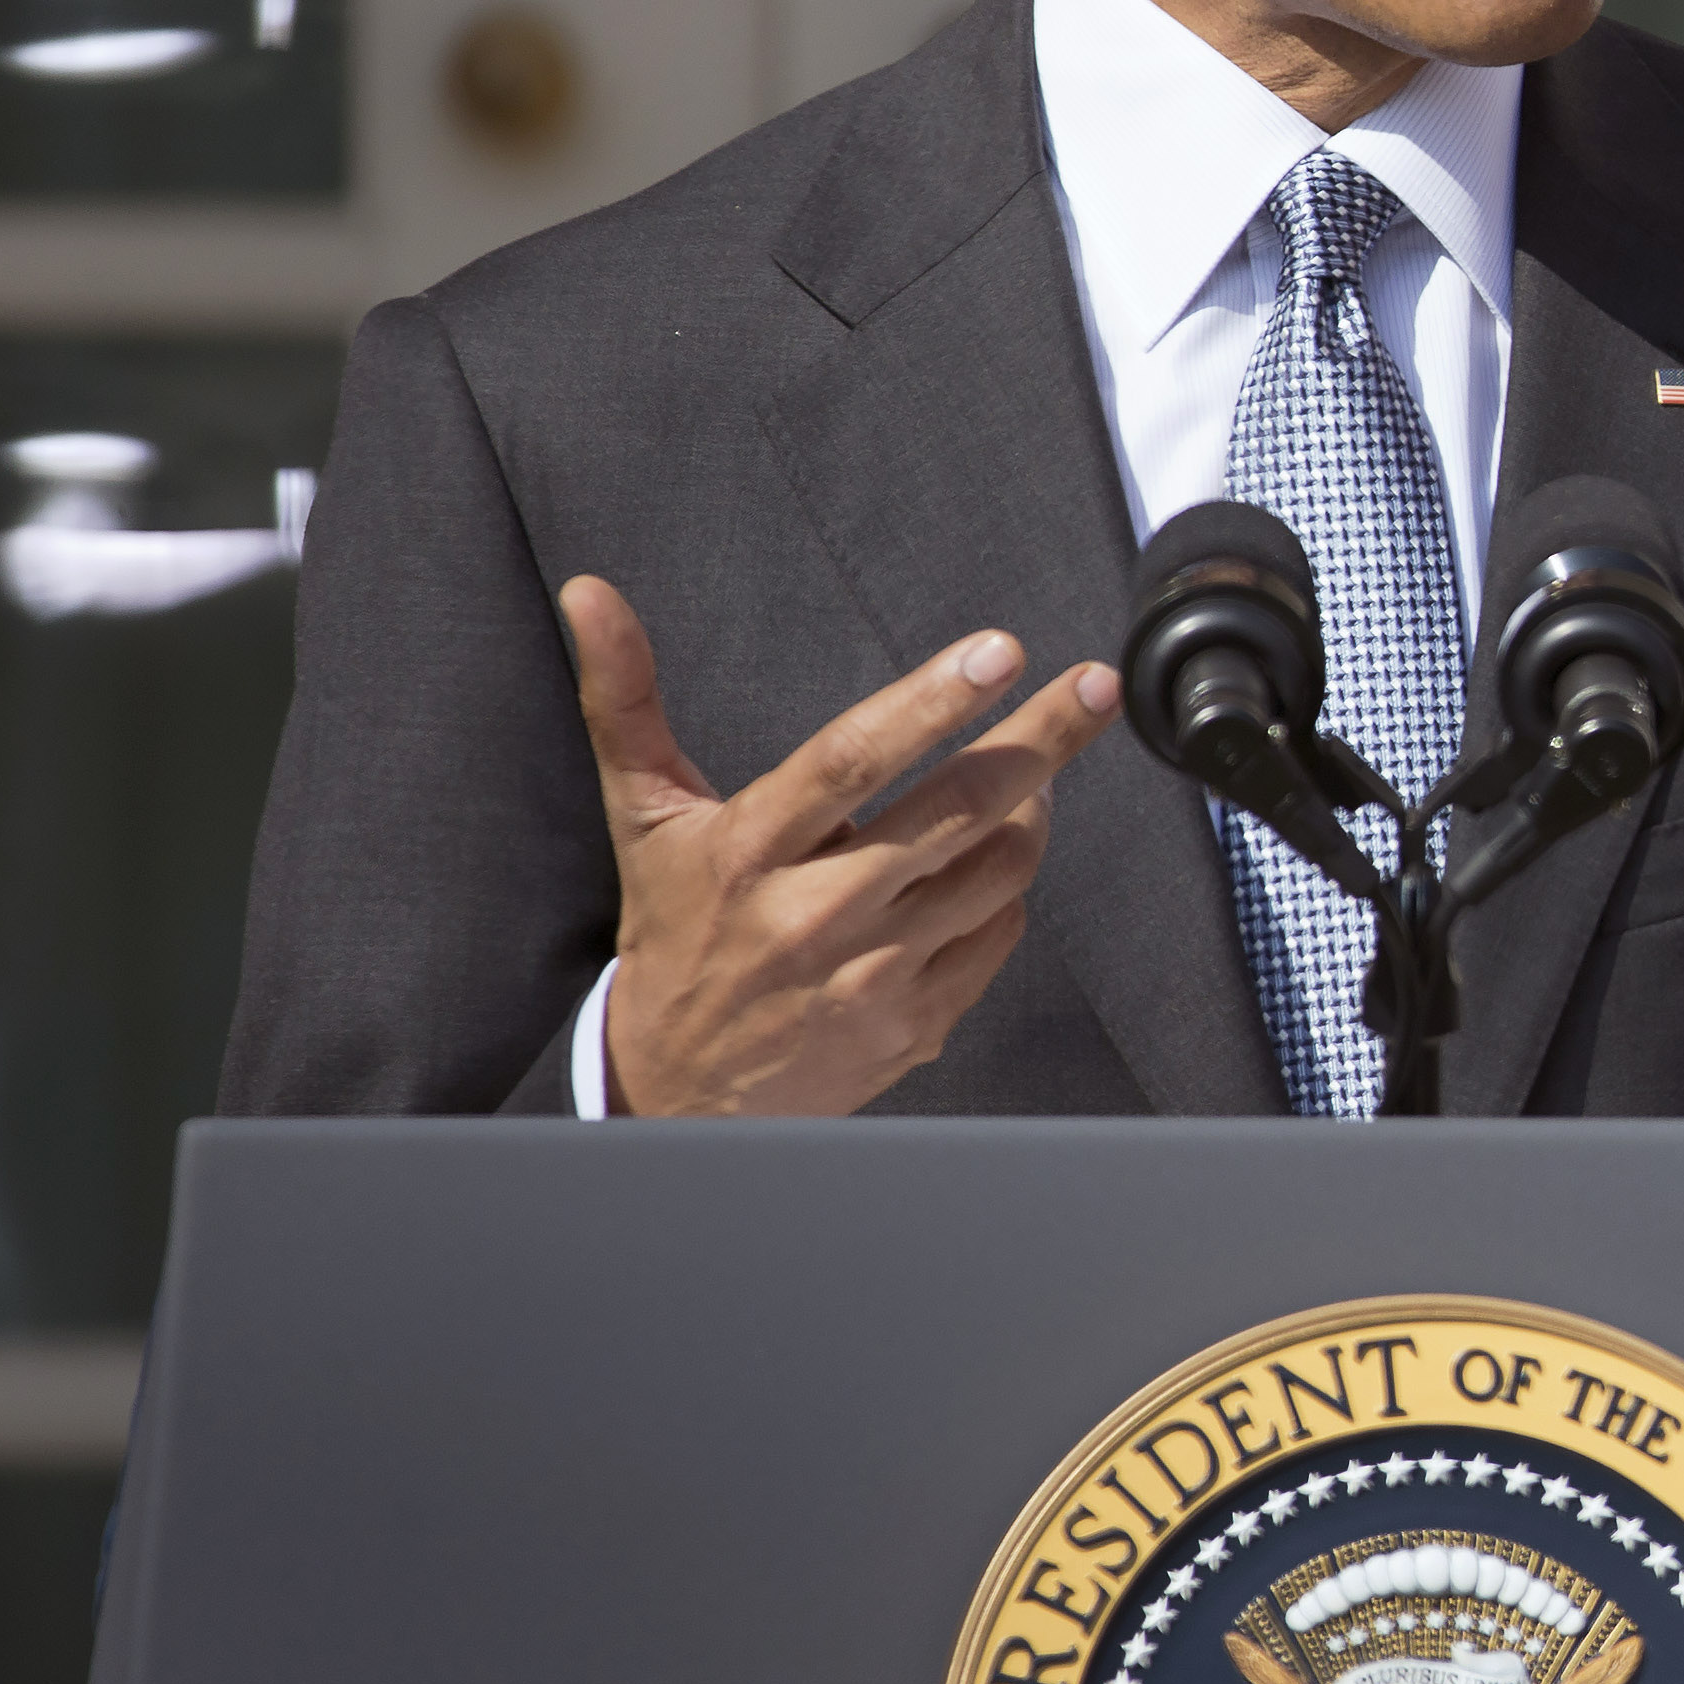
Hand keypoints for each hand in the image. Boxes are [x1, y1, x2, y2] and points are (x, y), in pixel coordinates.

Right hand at [566, 575, 1120, 1116]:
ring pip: (998, 870)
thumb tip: (590, 593)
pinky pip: (999, 932)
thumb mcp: (646, 815)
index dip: (930, 702)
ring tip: (1030, 775)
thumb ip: (626, 699)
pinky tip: (988, 863)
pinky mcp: (916, 1023)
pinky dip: (1009, 888)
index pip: (850, 760)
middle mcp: (815, 914)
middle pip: (954, 810)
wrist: (677, 1091)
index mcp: (749, 851)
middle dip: (1039, 739)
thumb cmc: (674, 930)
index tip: (1000, 652)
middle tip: (1092, 686)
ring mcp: (873, 974)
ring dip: (1031, 811)